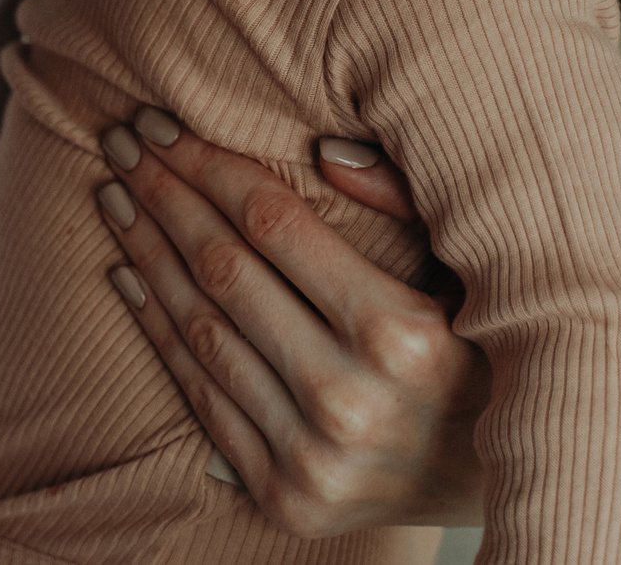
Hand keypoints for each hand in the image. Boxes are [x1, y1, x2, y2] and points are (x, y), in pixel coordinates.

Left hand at [93, 107, 490, 534]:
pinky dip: (158, 329)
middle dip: (163, 195)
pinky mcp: (285, 497)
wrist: (505, 484)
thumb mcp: (470, 268)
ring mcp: (313, 457)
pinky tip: (129, 275)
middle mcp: (353, 400)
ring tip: (115, 198)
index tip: (161, 122)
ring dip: (147, 254)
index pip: (271, 223)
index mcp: (403, 334)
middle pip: (224, 270)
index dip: (208, 164)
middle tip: (120, 142)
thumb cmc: (484, 350)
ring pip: (201, 330)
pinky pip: (201, 395)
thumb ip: (405, 202)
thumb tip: (322, 149)